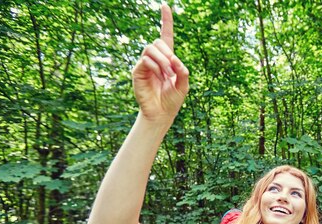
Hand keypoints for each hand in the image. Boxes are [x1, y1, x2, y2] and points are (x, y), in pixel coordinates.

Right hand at [132, 4, 188, 121]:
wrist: (161, 113)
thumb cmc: (172, 100)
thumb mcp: (184, 85)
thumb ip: (183, 72)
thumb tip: (176, 61)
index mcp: (168, 59)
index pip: (165, 36)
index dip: (166, 21)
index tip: (165, 6)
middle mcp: (155, 59)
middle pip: (158, 42)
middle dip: (168, 53)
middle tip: (173, 69)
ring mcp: (145, 64)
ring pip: (150, 49)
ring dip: (162, 60)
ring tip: (167, 75)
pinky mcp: (137, 71)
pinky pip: (145, 61)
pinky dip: (155, 67)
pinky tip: (160, 78)